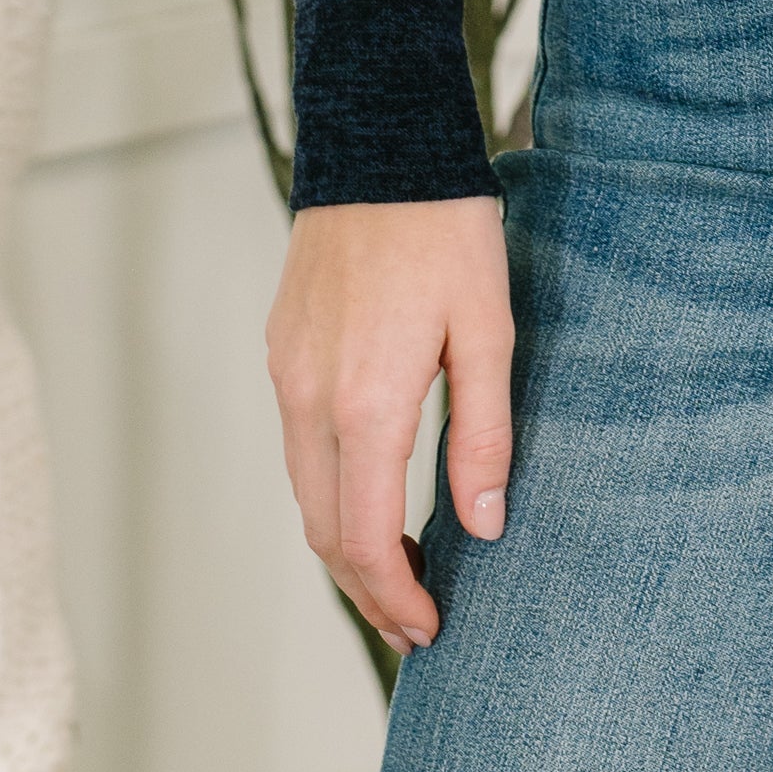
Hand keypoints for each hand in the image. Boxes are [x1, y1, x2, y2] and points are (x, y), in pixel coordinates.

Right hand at [265, 195, 514, 655]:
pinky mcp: (282, 348)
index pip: (365, 540)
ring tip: (400, 565)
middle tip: (417, 618)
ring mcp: (287, 372)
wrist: (383, 144)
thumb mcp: (489, 331)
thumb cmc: (447, 230)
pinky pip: (298, 443)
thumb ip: (483, 435)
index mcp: (365, 403)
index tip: (430, 627)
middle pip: (325, 532)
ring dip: (346, 542)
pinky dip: (330, 488)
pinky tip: (372, 487)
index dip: (394, 598)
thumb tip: (486, 524)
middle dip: (367, 588)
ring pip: (306, 491)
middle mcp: (310, 398)